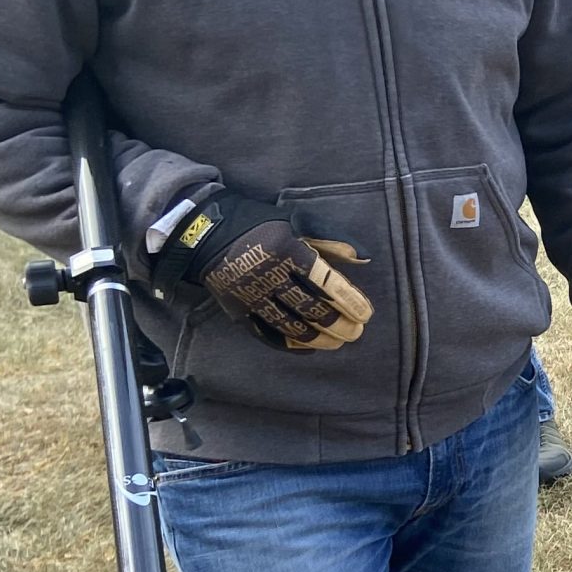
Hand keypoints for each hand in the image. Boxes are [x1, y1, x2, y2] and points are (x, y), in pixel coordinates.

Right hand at [159, 193, 371, 350]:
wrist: (206, 233)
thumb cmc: (261, 225)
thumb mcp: (296, 224)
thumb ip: (331, 242)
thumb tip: (364, 258)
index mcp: (287, 250)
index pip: (324, 281)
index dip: (348, 300)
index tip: (365, 314)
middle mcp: (268, 275)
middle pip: (309, 307)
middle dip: (337, 323)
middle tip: (356, 333)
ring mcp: (250, 296)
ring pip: (289, 324)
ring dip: (317, 337)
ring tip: (337, 343)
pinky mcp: (236, 310)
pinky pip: (265, 333)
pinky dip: (288, 343)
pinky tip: (307, 348)